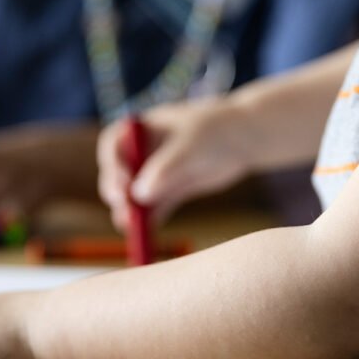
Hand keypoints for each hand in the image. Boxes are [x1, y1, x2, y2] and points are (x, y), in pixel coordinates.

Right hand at [97, 98, 251, 229]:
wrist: (246, 138)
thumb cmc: (217, 130)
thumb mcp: (190, 145)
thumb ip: (165, 168)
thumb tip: (139, 194)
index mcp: (143, 127)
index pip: (114, 144)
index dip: (111, 164)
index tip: (121, 184)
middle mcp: (146, 149)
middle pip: (120, 172)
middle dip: (118, 192)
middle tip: (124, 210)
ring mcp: (159, 170)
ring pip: (136, 193)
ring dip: (131, 210)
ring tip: (131, 227)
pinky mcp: (173, 188)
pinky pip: (156, 206)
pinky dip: (150, 218)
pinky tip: (146, 231)